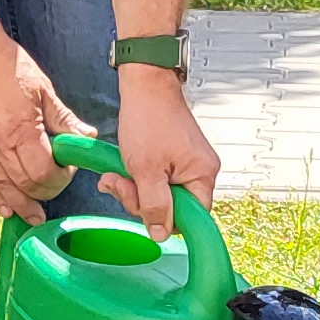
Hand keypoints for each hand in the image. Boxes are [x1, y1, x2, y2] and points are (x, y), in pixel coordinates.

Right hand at [0, 30, 84, 222]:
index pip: (45, 172)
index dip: (61, 177)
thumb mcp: (43, 87)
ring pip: (4, 187)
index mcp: (21, 129)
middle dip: (45, 191)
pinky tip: (6, 208)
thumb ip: (63, 117)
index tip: (69, 167)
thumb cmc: (3, 62)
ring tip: (34, 217)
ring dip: (22, 204)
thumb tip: (85, 136)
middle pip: (26, 184)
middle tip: (56, 185)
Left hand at [102, 71, 221, 241]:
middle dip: (141, 200)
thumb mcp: (146, 170)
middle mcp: (201, 171)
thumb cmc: (148, 118)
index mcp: (202, 175)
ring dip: (135, 189)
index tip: (143, 209)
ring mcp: (188, 164)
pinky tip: (123, 169)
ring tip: (117, 174)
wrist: (145, 85)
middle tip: (122, 184)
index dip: (165, 219)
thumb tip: (161, 234)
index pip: (192, 218)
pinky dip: (139, 178)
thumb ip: (154, 205)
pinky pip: (159, 181)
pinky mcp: (175, 158)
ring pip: (161, 195)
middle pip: (174, 208)